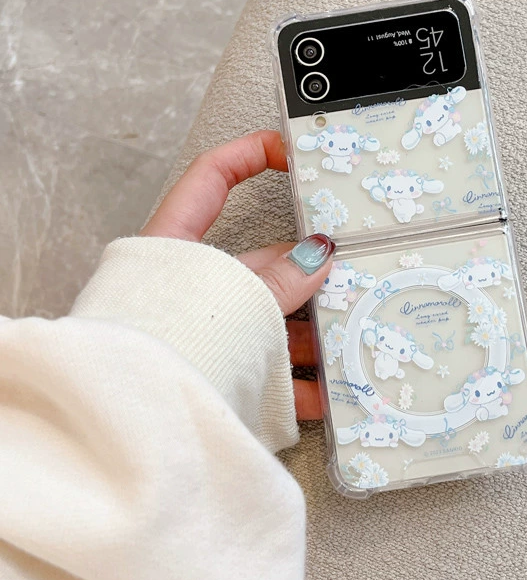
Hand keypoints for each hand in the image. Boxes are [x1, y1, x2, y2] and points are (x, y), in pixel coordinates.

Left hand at [141, 130, 333, 419]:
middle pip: (259, 262)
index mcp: (176, 246)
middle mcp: (190, 284)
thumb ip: (280, 281)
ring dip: (309, 332)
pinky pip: (263, 366)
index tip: (291, 151)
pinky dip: (297, 378)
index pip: (211, 176)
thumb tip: (320, 255)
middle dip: (306, 272)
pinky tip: (326, 388)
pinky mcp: (216, 368)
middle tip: (346, 273)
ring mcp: (205, 328)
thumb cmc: (161, 350)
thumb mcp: (232, 301)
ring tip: (345, 336)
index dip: (250, 153)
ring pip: (267, 317)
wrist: (128, 428)